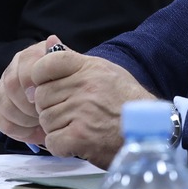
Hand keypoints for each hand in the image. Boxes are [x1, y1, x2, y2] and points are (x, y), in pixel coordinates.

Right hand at [0, 36, 60, 145]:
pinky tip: (32, 132)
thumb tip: (53, 39)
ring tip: (41, 126)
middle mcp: (16, 65)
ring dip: (23, 119)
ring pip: (3, 103)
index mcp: (34, 54)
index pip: (25, 62)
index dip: (31, 81)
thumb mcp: (74, 71)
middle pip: (11, 85)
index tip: (40, 99)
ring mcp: (4, 84)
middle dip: (27, 106)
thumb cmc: (70, 86)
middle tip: (44, 116)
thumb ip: (64, 58)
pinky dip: (16, 129)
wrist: (66, 101)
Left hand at [27, 50, 156, 166]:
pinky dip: (61, 146)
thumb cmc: (125, 101)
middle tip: (70, 114)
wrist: (147, 132)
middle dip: (50, 108)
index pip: (46, 64)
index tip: (49, 88)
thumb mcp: (104, 70)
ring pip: (45, 120)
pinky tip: (77, 142)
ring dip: (57, 129)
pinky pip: (51, 141)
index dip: (40, 78)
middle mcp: (84, 87)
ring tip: (79, 127)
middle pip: (41, 97)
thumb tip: (49, 42)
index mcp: (89, 67)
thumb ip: (74, 59)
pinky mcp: (80, 137)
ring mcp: (81, 112)